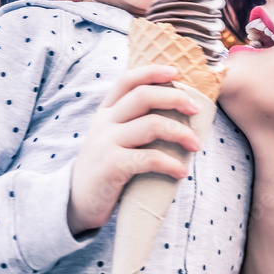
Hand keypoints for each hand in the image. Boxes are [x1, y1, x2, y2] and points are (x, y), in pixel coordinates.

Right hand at [67, 65, 201, 236]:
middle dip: (175, 98)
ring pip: (151, 125)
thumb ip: (132, 122)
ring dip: (181, 133)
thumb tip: (175, 110)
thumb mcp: (112, 138)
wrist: (77, 202)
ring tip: (195, 145)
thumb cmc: (106, 168)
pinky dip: (171, 164)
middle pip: (143, 96)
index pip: (127, 81)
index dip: (152, 71)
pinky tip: (181, 172)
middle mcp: (104, 123)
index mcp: (105, 113)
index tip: (176, 71)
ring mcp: (106, 143)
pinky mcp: (111, 166)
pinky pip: (149, 158)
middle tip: (196, 110)